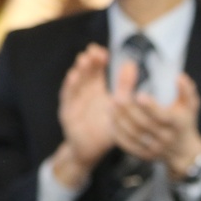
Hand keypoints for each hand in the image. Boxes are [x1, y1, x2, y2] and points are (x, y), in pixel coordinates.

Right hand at [54, 43, 115, 186]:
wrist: (88, 150)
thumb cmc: (104, 129)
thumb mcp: (117, 109)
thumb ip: (124, 89)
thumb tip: (134, 66)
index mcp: (95, 90)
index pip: (96, 71)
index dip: (98, 61)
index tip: (103, 51)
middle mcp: (83, 93)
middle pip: (85, 74)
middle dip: (89, 62)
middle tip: (94, 51)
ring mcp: (73, 102)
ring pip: (76, 83)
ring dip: (80, 70)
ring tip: (84, 59)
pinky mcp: (67, 113)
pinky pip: (68, 98)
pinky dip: (70, 86)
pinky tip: (74, 76)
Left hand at [112, 66, 200, 178]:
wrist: (184, 151)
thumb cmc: (184, 122)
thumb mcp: (191, 106)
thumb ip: (187, 90)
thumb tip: (179, 77)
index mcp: (177, 124)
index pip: (163, 116)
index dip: (151, 107)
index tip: (139, 95)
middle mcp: (166, 137)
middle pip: (144, 123)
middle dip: (129, 109)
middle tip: (117, 95)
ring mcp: (155, 148)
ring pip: (133, 134)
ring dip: (120, 119)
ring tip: (111, 105)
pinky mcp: (144, 155)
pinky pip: (128, 144)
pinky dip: (118, 132)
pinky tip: (112, 120)